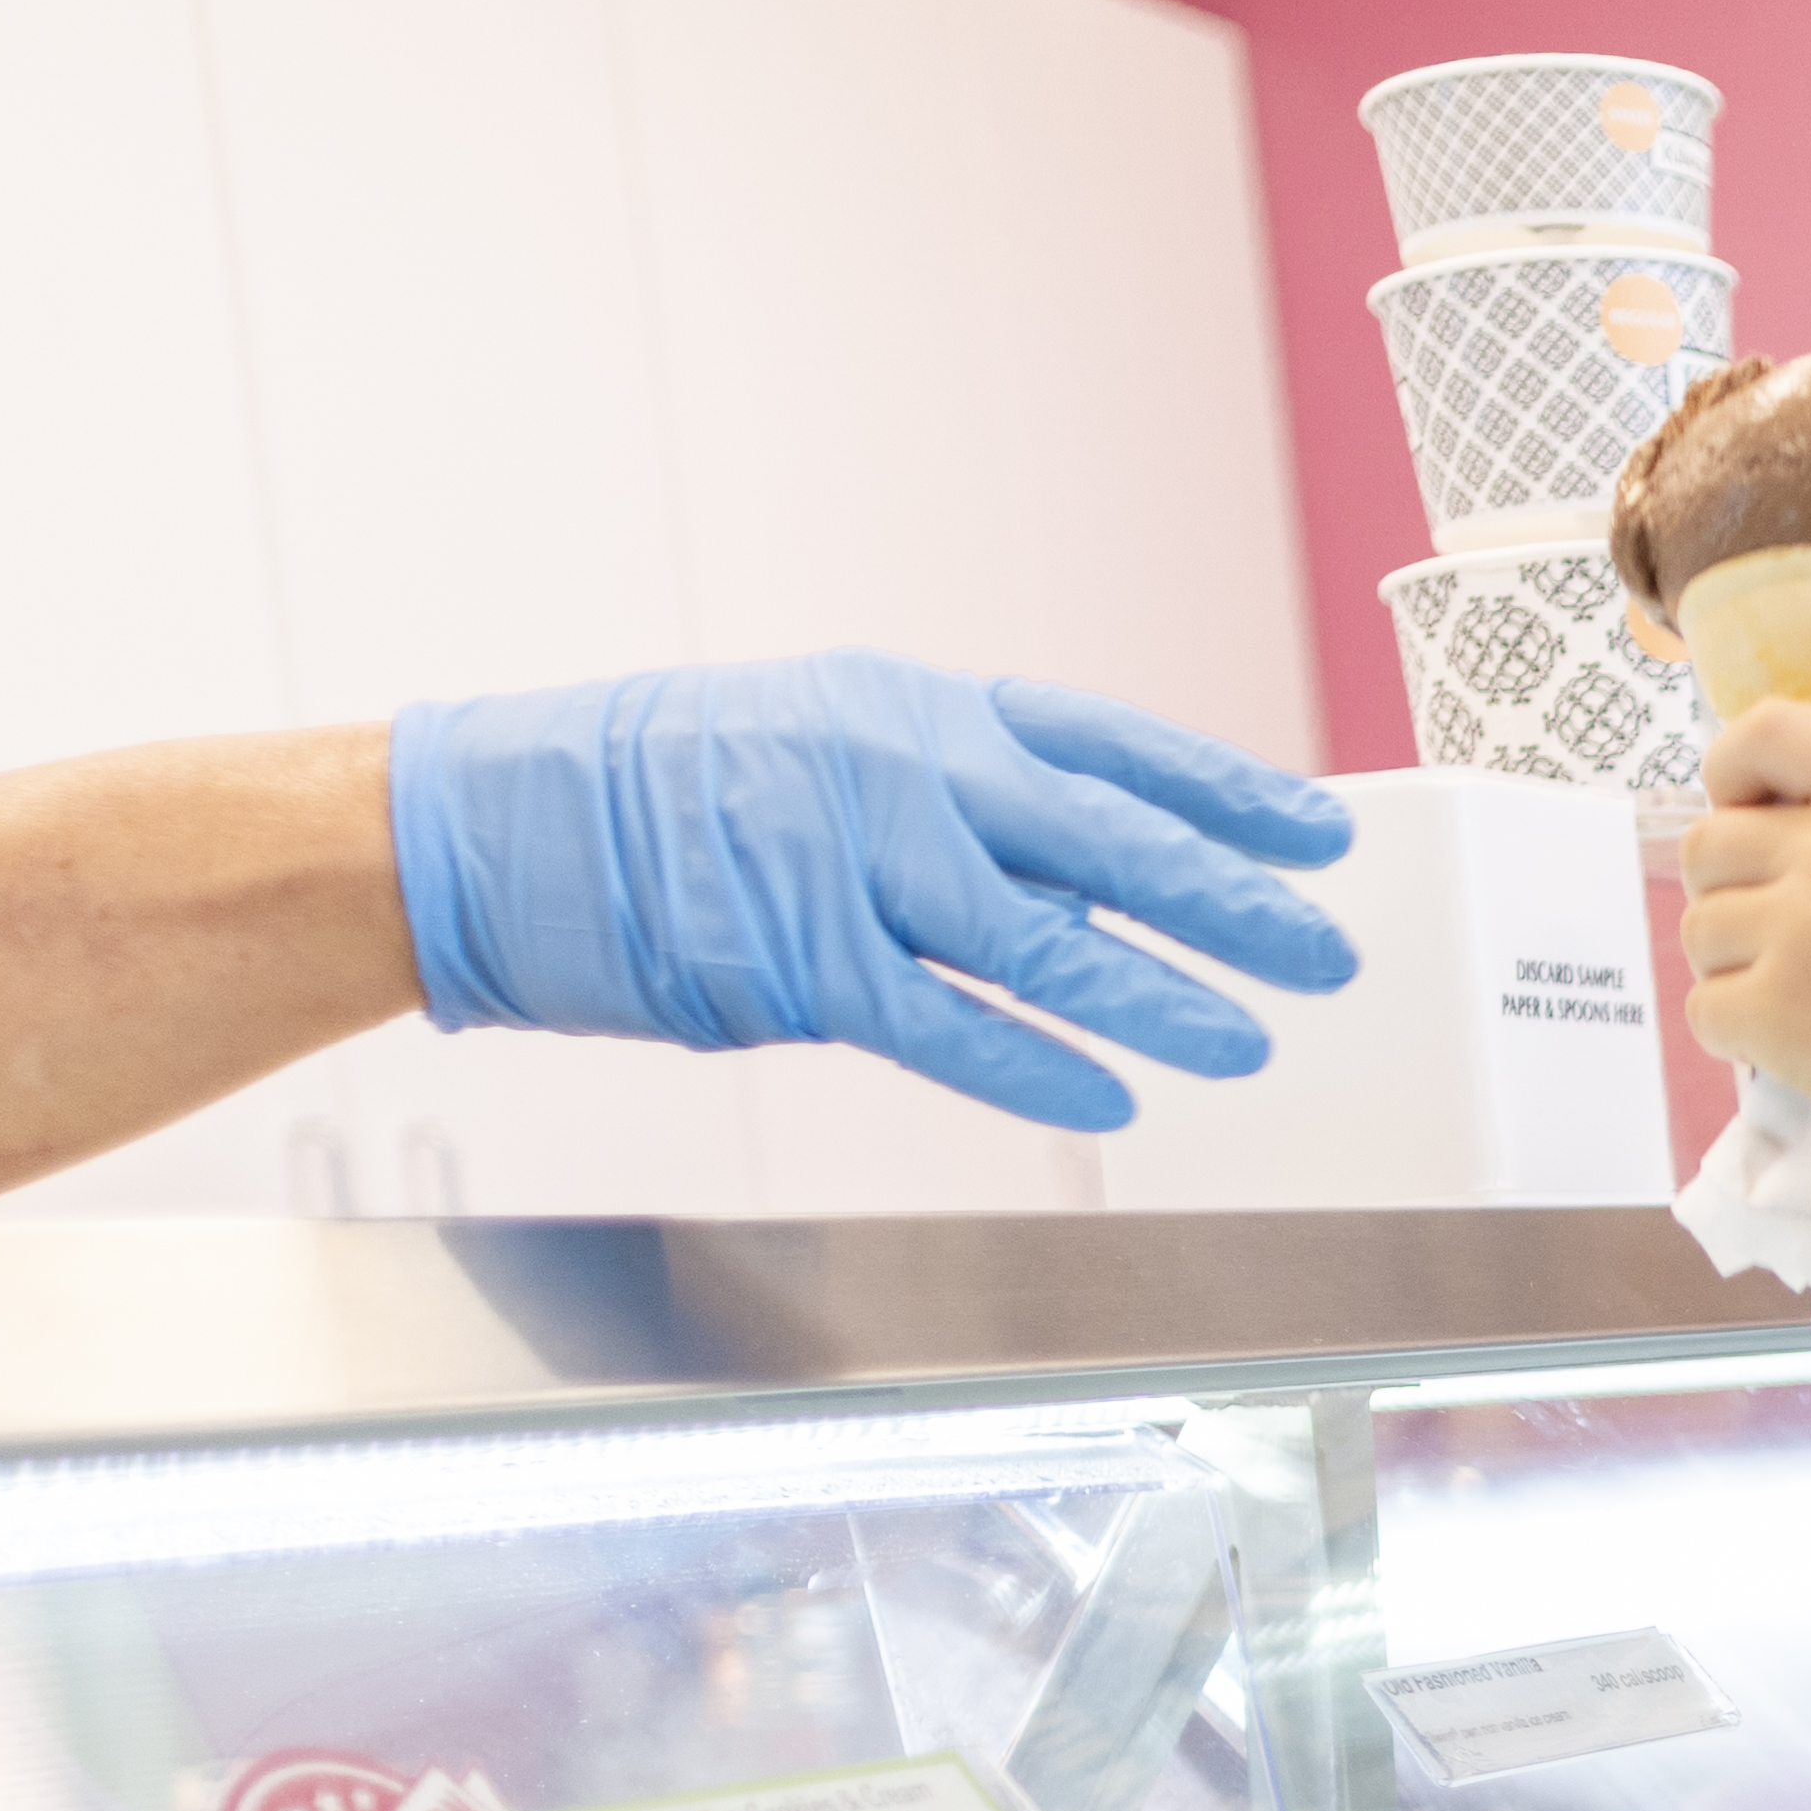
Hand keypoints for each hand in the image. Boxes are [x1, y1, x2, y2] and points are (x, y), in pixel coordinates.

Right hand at [386, 655, 1349, 1128]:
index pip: (1109, 744)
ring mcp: (850, 869)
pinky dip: (1034, 1071)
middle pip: (1110, 841)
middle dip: (1232, 898)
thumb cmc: (650, 785)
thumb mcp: (818, 739)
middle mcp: (901, 775)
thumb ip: (944, 796)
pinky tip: (1110, 1103)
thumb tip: (1071, 859)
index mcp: (915, 707)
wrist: (482, 818)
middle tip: (1328, 947)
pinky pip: (945, 1029)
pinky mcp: (796, 968)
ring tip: (1251, 1043)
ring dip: (1162, 1000)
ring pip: (1050, 943)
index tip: (1318, 831)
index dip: (1223, 790)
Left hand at [1673, 696, 1810, 1184]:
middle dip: (1726, 891)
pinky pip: (1703, 1008)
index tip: (1743, 812)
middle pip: (1708, 842)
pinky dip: (1734, 1036)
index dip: (1734, 770)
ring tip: (1798, 1004)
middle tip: (1774, 941)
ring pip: (1699, 929)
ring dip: (1730, 968)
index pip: (1771, 731)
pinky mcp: (1776, 1016)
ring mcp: (1804, 933)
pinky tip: (1792, 1052)